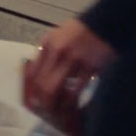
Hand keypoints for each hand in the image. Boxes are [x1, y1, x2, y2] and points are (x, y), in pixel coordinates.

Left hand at [22, 19, 116, 135]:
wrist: (104, 24)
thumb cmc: (78, 32)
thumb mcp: (57, 37)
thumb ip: (46, 53)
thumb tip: (34, 74)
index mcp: (48, 44)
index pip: (33, 73)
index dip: (31, 90)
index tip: (33, 101)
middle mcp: (58, 52)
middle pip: (43, 83)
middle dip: (42, 101)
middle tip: (45, 110)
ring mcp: (74, 60)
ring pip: (58, 89)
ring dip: (56, 103)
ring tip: (57, 111)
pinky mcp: (90, 67)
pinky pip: (76, 89)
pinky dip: (71, 100)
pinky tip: (72, 105)